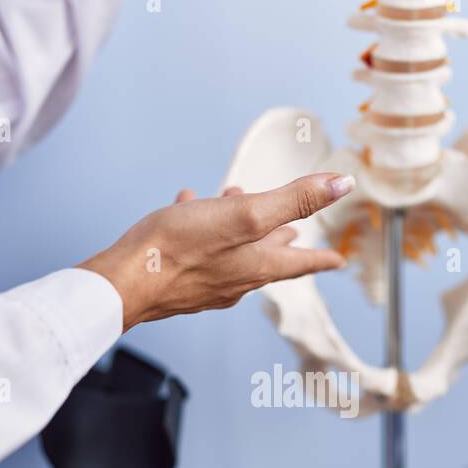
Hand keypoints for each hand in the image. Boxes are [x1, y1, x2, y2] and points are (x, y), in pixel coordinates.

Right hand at [80, 173, 353, 330]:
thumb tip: (341, 184)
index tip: (337, 261)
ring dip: (239, 229)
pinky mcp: (178, 280)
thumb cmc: (181, 248)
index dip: (322, 258)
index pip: (300, 262)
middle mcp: (235, 280)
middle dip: (281, 241)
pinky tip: (187, 205)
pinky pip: (198, 250)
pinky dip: (201, 226)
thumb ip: (294, 200)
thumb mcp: (246, 214)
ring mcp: (205, 283)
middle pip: (267, 259)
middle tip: (294, 232)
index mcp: (257, 266)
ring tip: (238, 203)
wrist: (126, 280)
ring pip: (232, 252)